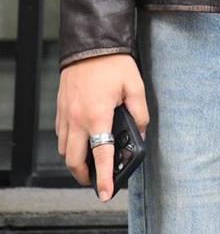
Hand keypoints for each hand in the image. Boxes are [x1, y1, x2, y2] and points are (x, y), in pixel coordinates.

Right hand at [56, 53, 149, 201]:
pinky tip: (81, 138)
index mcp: (97, 115)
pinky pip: (60, 135)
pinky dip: (68, 143)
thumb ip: (140, 113)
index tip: (106, 193)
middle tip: (96, 179)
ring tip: (89, 160)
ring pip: (64, 150)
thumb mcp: (135, 85)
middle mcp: (77, 119)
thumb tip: (142, 133)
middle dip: (84, 175)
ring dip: (75, 159)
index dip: (105, 177)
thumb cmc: (113, 63)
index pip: (101, 155)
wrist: (90, 44)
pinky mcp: (60, 109)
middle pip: (75, 160)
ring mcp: (66, 115)